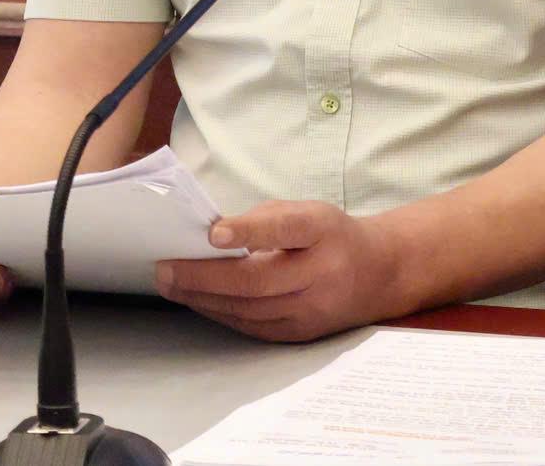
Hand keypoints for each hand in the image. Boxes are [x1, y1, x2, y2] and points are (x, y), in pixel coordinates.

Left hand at [155, 200, 402, 342]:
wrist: (379, 273)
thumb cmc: (331, 235)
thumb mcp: (307, 211)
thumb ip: (263, 221)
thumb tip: (210, 237)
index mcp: (322, 231)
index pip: (284, 230)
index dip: (248, 231)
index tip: (213, 233)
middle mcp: (321, 274)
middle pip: (257, 281)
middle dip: (204, 277)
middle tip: (165, 269)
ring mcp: (313, 310)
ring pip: (250, 310)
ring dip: (204, 299)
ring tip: (171, 285)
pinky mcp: (303, 333)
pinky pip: (254, 327)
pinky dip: (221, 314)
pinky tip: (198, 300)